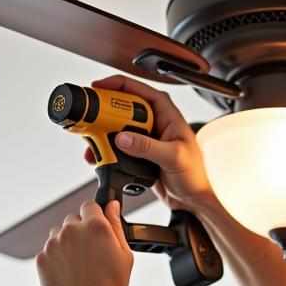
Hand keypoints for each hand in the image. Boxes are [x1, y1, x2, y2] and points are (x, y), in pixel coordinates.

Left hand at [37, 201, 133, 285]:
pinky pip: (49, 252)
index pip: (90, 206)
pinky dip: (57, 259)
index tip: (97, 230)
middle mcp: (72, 231)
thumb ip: (116, 226)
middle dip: (80, 232)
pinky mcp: (42, 258)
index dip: (94, 217)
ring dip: (67, 244)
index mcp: (95, 227)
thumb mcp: (124, 256)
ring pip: (59, 234)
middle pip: (73, 220)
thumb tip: (112, 206)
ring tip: (79, 266)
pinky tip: (69, 275)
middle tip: (91, 254)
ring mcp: (54, 244)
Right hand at [86, 75, 215, 212]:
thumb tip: (123, 138)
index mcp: (168, 114)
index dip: (118, 85)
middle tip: (90, 118)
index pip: (140, 90)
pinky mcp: (139, 152)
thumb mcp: (173, 158)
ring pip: (118, 126)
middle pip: (124, 106)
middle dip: (104, 110)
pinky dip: (106, 148)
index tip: (99, 87)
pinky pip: (118, 145)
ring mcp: (146, 137)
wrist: (193, 200)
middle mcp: (156, 123)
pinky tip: (99, 155)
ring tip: (92, 141)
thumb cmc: (195, 176)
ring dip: (102, 132)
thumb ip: (147, 147)